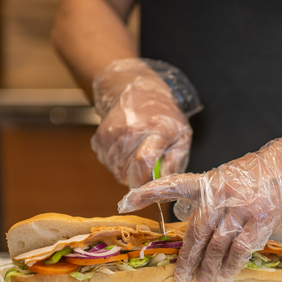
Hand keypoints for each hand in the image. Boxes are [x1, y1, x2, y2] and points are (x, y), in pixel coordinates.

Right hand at [91, 59, 193, 187]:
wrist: (135, 91)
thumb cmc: (163, 115)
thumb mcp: (182, 135)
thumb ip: (176, 161)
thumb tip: (165, 183)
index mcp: (155, 130)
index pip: (143, 162)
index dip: (146, 182)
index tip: (151, 190)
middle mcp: (129, 132)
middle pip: (129, 173)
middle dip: (141, 180)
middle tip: (150, 170)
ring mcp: (110, 136)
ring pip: (117, 172)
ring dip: (129, 173)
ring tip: (140, 156)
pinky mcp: (99, 140)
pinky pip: (108, 164)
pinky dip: (118, 164)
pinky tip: (128, 151)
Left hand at [118, 121, 281, 281]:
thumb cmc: (262, 172)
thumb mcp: (229, 176)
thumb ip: (211, 197)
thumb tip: (198, 227)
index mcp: (210, 181)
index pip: (173, 184)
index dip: (149, 193)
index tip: (125, 202)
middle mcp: (222, 194)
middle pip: (197, 232)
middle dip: (187, 260)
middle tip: (182, 279)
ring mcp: (242, 207)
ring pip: (218, 245)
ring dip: (209, 268)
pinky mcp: (261, 219)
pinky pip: (242, 248)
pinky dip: (232, 266)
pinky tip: (226, 277)